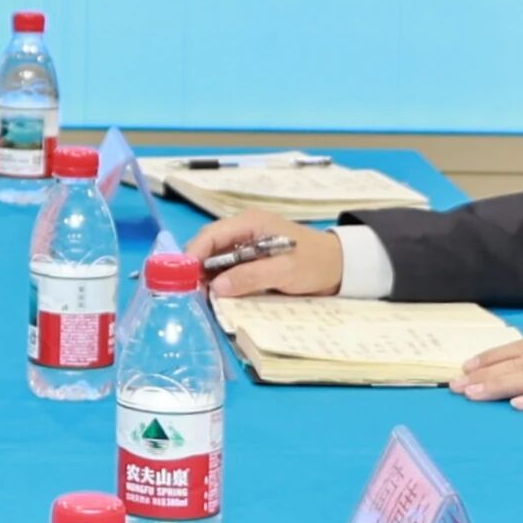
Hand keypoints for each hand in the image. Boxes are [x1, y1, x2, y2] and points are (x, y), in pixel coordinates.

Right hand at [194, 221, 338, 299]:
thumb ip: (250, 276)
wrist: (340, 268)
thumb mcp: (284, 270)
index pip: (211, 235)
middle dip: (195, 269)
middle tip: (187, 294)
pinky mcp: (250, 263)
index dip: (193, 254)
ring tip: (197, 299)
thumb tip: (216, 287)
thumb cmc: (314, 262)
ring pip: (215, 261)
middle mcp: (243, 233)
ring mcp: (246, 248)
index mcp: (249, 223)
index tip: (182, 277)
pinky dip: (219, 283)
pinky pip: (227, 271)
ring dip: (206, 279)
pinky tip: (214, 298)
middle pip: (208, 248)